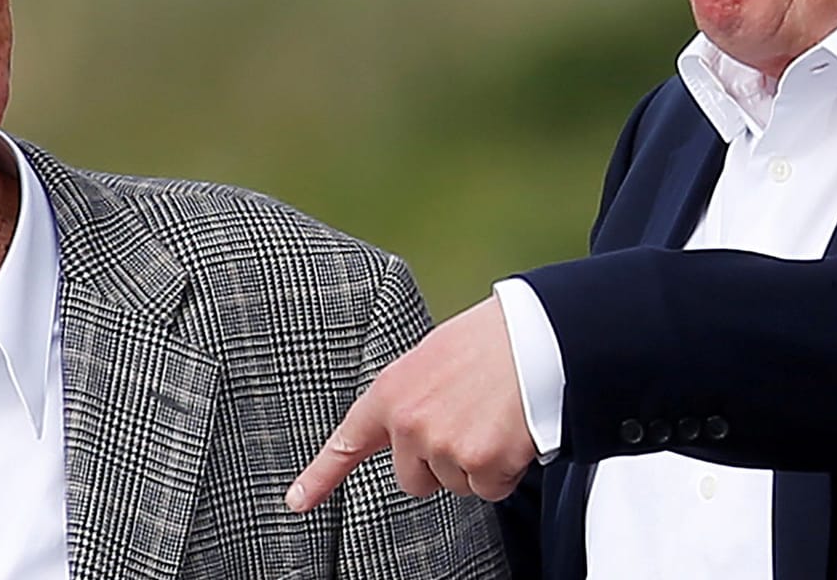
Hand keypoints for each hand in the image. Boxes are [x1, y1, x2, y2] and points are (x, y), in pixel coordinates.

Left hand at [286, 295, 535, 510]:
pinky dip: (506, 470)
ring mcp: (443, 446)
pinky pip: (490, 489)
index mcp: (391, 392)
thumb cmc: (490, 342)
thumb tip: (407, 433)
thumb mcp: (431, 359)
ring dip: (477, 462)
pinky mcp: (481, 463)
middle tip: (469, 420)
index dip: (320, 476)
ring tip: (495, 415)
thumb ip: (409, 398)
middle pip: (414, 481)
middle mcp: (409, 423)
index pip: (348, 442)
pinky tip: (513, 431)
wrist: (539, 335)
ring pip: (456, 485)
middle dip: (440, 464)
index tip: (297, 502)